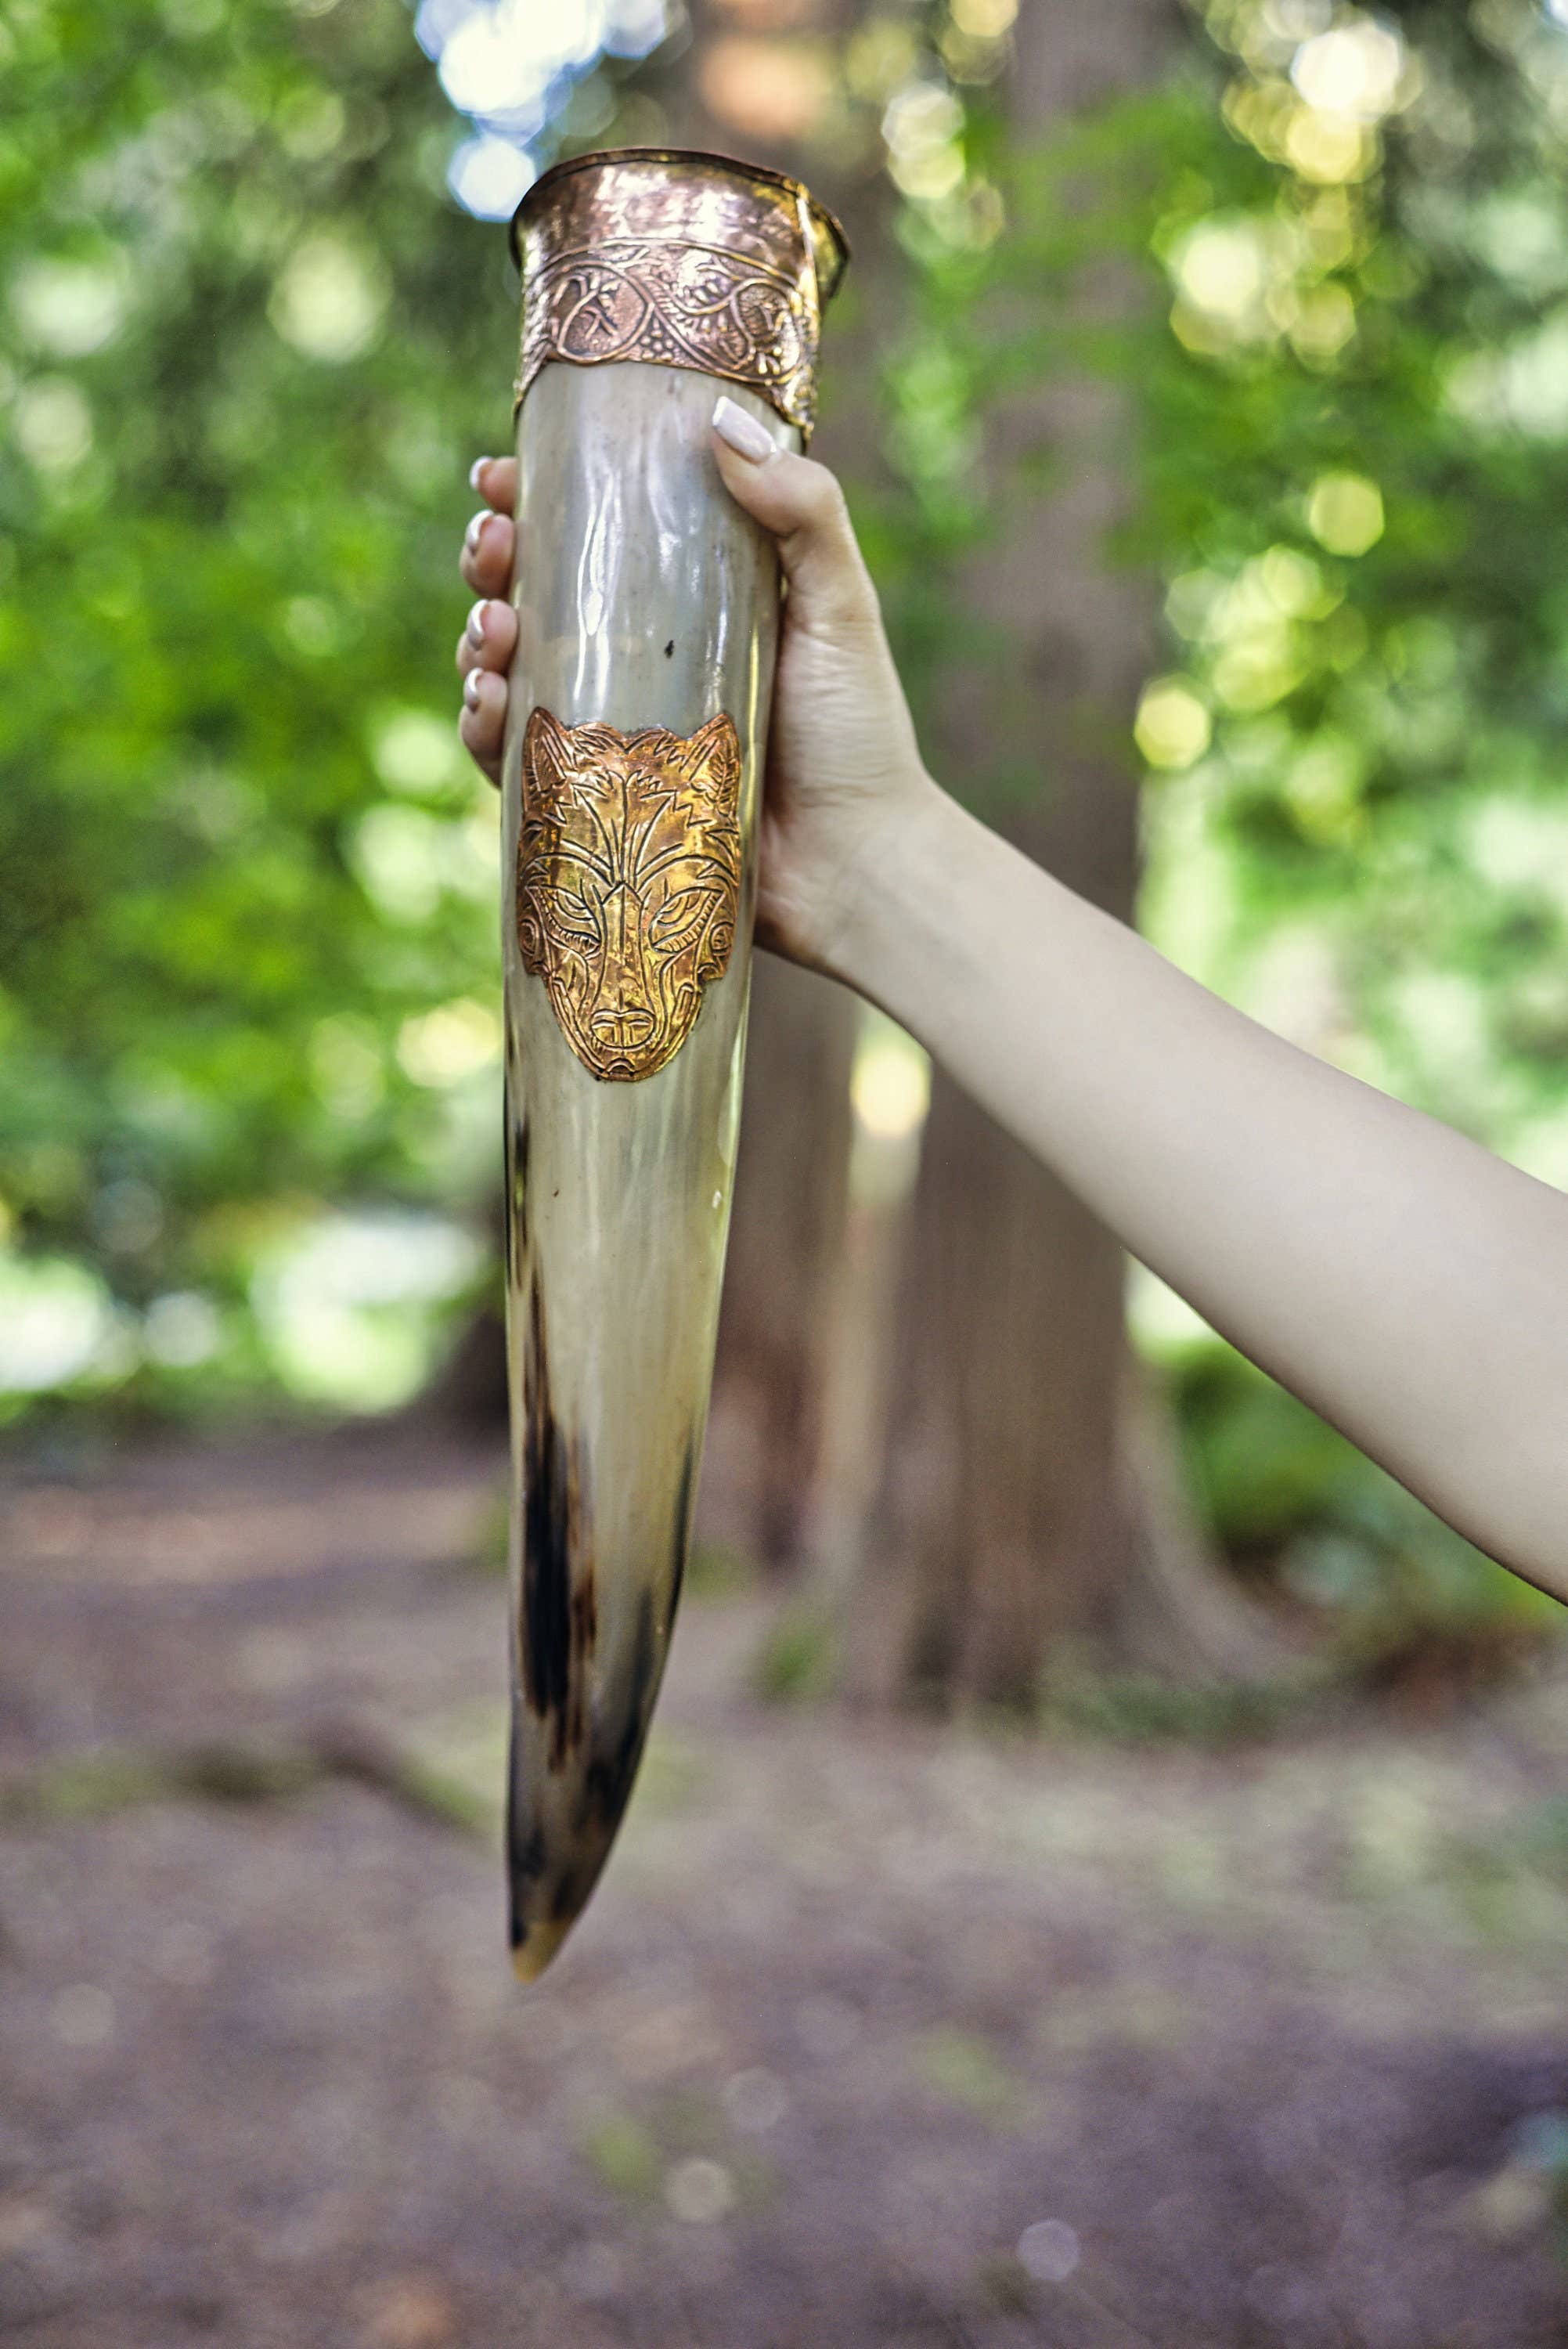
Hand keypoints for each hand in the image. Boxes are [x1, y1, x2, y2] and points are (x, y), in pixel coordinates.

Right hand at [454, 403, 938, 975]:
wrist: (856, 867)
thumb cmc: (859, 737)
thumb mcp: (840, 608)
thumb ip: (803, 512)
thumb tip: (719, 420)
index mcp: (688, 605)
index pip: (596, 535)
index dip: (535, 500)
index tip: (499, 475)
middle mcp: (642, 665)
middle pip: (535, 596)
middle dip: (491, 562)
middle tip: (489, 549)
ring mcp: (613, 737)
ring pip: (511, 674)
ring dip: (476, 641)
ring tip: (488, 629)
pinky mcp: (595, 807)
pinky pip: (516, 764)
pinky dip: (484, 729)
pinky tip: (484, 702)